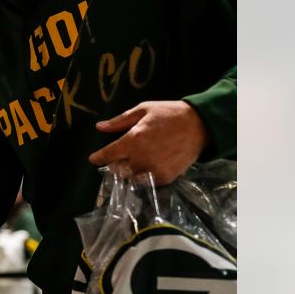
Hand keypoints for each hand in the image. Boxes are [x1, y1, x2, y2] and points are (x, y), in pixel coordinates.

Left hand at [88, 101, 206, 183]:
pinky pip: (146, 182)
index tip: (94, 159)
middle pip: (117, 169)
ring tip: (136, 161)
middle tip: (121, 157)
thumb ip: (119, 121)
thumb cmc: (169, 114)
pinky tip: (148, 166)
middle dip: (116, 164)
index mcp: (133, 140)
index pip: (107, 155)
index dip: (98, 158)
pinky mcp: (165, 177)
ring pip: (131, 178)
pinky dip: (144, 176)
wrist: (200, 125)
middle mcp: (141, 158)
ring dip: (129, 172)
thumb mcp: (143, 110)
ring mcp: (153, 169)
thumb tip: (99, 127)